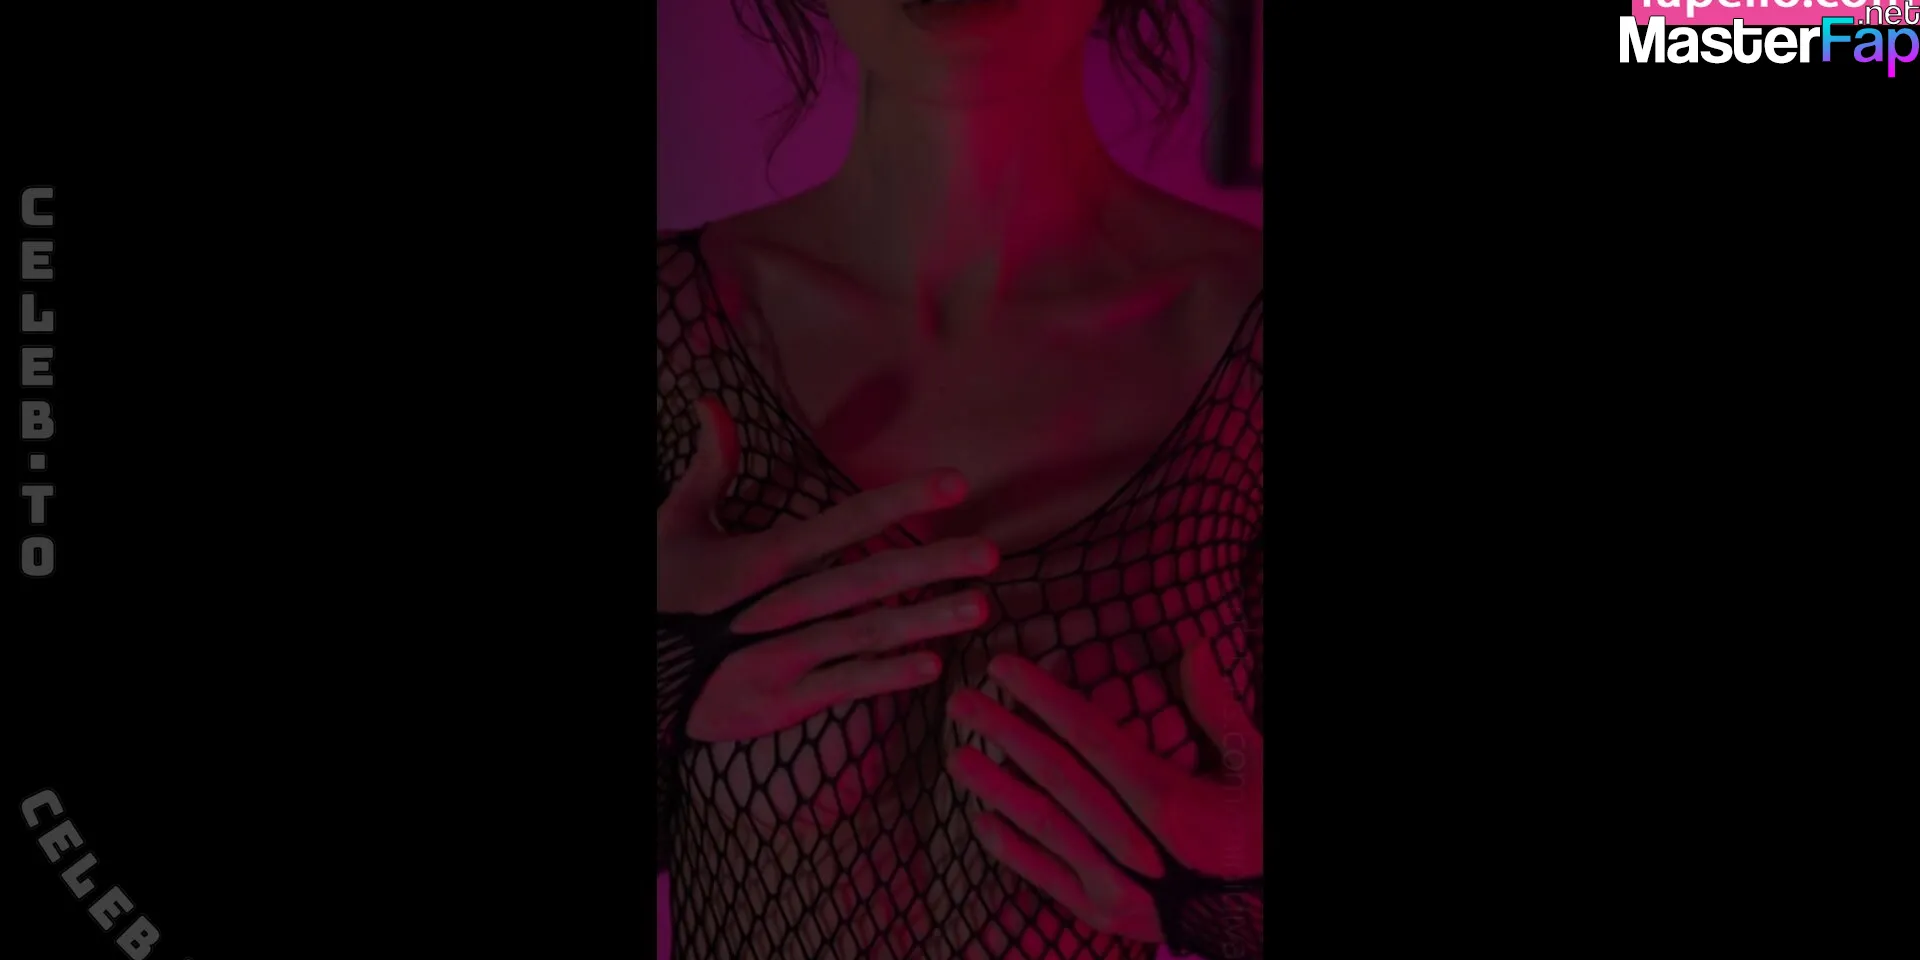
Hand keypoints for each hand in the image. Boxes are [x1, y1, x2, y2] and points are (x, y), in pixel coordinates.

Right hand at [660, 396, 1001, 742]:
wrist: (633, 668)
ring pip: (866, 634)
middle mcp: (780, 605)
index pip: (845, 521)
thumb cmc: (656, 592)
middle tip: (990, 553)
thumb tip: (712, 403)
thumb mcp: (676, 523)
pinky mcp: (781, 701)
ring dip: (925, 621)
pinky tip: (932, 666)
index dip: (901, 501)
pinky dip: (886, 677)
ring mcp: (782, 656)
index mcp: (764, 558)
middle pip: (868, 580)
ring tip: (979, 607)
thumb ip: (710, 466)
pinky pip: (843, 686)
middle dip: (931, 565)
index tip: (954, 485)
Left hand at [946, 646, 1262, 942]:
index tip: (1004, 666)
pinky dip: (1013, 852)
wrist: (1267, 921)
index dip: (1043, 697)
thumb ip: (1217, 709)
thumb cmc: (1262, 836)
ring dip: (997, 789)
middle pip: (1056, 778)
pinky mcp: (1106, 917)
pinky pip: (1048, 880)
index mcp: (1169, 801)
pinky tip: (983, 822)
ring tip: (959, 757)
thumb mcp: (1256, 769)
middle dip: (1005, 734)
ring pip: (1044, 828)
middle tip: (960, 701)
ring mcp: (1116, 887)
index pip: (1090, 736)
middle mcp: (1134, 843)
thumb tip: (1193, 645)